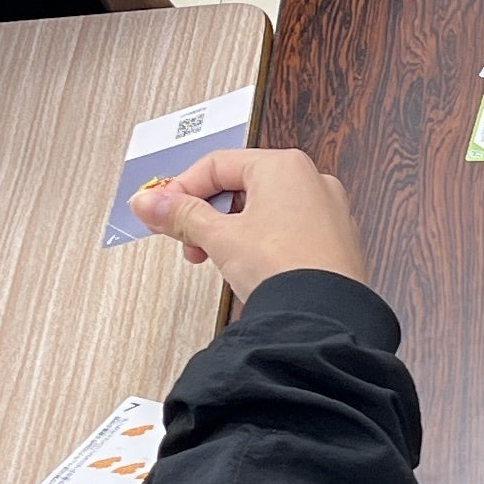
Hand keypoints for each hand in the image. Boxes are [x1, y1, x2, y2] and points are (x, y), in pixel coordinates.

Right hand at [131, 148, 369, 292]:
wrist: (326, 319)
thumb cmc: (284, 269)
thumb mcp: (220, 238)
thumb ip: (181, 216)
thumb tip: (148, 202)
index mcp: (285, 166)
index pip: (218, 164)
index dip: (183, 189)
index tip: (162, 213)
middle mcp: (312, 181)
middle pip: (241, 186)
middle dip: (207, 215)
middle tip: (188, 243)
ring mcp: (329, 212)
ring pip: (264, 211)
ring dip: (232, 232)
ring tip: (218, 261)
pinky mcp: (335, 243)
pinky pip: (288, 232)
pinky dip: (262, 245)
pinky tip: (251, 271)